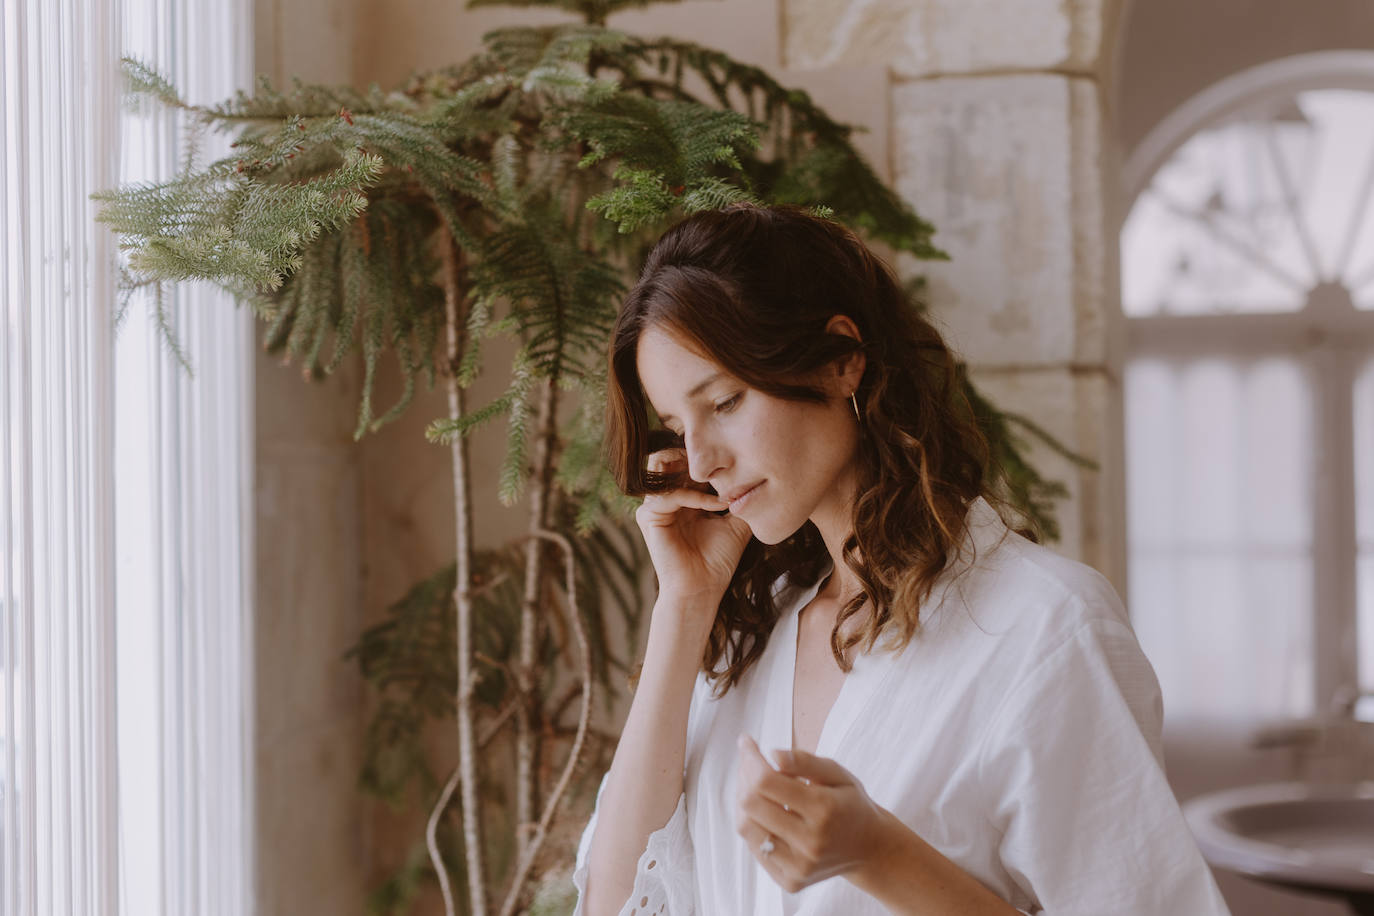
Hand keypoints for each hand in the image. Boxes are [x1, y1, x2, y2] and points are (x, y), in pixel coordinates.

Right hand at [635, 447, 753, 603]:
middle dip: (697, 455)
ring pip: (663, 466)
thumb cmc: (718, 560)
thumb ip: (738, 497)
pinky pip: (671, 494)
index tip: (735, 456)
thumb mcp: (735, 522)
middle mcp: (665, 498)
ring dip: (696, 471)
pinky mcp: (649, 516)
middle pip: (669, 456)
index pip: (685, 461)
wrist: (703, 589)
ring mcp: (654, 505)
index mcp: (682, 497)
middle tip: (725, 461)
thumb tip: (757, 474)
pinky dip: (696, 496)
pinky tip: (717, 505)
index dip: (707, 456)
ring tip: (723, 481)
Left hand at [734, 735, 886, 893]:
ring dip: (742, 800)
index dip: (750, 759)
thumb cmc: (850, 804)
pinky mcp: (791, 881)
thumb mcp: (838, 774)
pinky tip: (764, 811)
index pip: (766, 781)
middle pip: (751, 804)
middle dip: (744, 776)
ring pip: (746, 828)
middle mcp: (810, 842)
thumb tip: (772, 754)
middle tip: (750, 762)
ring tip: (753, 785)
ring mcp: (799, 866)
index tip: (746, 742)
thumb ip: (805, 761)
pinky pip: (755, 849)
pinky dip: (753, 824)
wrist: (869, 849)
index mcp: (824, 810)